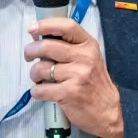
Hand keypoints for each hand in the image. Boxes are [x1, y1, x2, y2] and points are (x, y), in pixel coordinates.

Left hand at [25, 17, 123, 137]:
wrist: (109, 112)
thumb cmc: (94, 85)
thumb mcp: (88, 60)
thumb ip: (69, 48)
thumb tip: (39, 39)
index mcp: (89, 46)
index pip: (67, 26)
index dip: (46, 25)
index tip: (32, 29)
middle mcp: (84, 58)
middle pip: (47, 46)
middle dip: (31, 51)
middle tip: (28, 56)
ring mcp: (77, 75)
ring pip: (41, 68)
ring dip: (34, 74)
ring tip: (40, 79)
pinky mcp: (69, 93)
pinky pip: (41, 89)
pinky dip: (36, 91)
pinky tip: (42, 92)